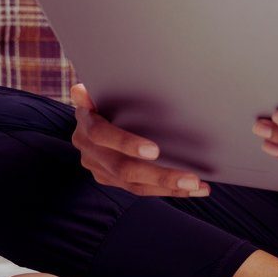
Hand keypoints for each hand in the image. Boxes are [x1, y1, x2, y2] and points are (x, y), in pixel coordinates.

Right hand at [69, 83, 210, 197]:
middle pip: (124, 168)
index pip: (102, 135)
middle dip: (160, 175)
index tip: (155, 151)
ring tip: (198, 186)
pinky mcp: (110, 180)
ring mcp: (99, 169)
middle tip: (191, 178)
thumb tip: (80, 91)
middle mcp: (89, 151)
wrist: (90, 116)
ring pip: (134, 185)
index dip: (126, 143)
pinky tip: (193, 189)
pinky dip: (167, 190)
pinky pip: (140, 190)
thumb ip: (96, 89)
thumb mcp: (100, 87)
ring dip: (169, 187)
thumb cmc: (106, 95)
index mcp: (85, 123)